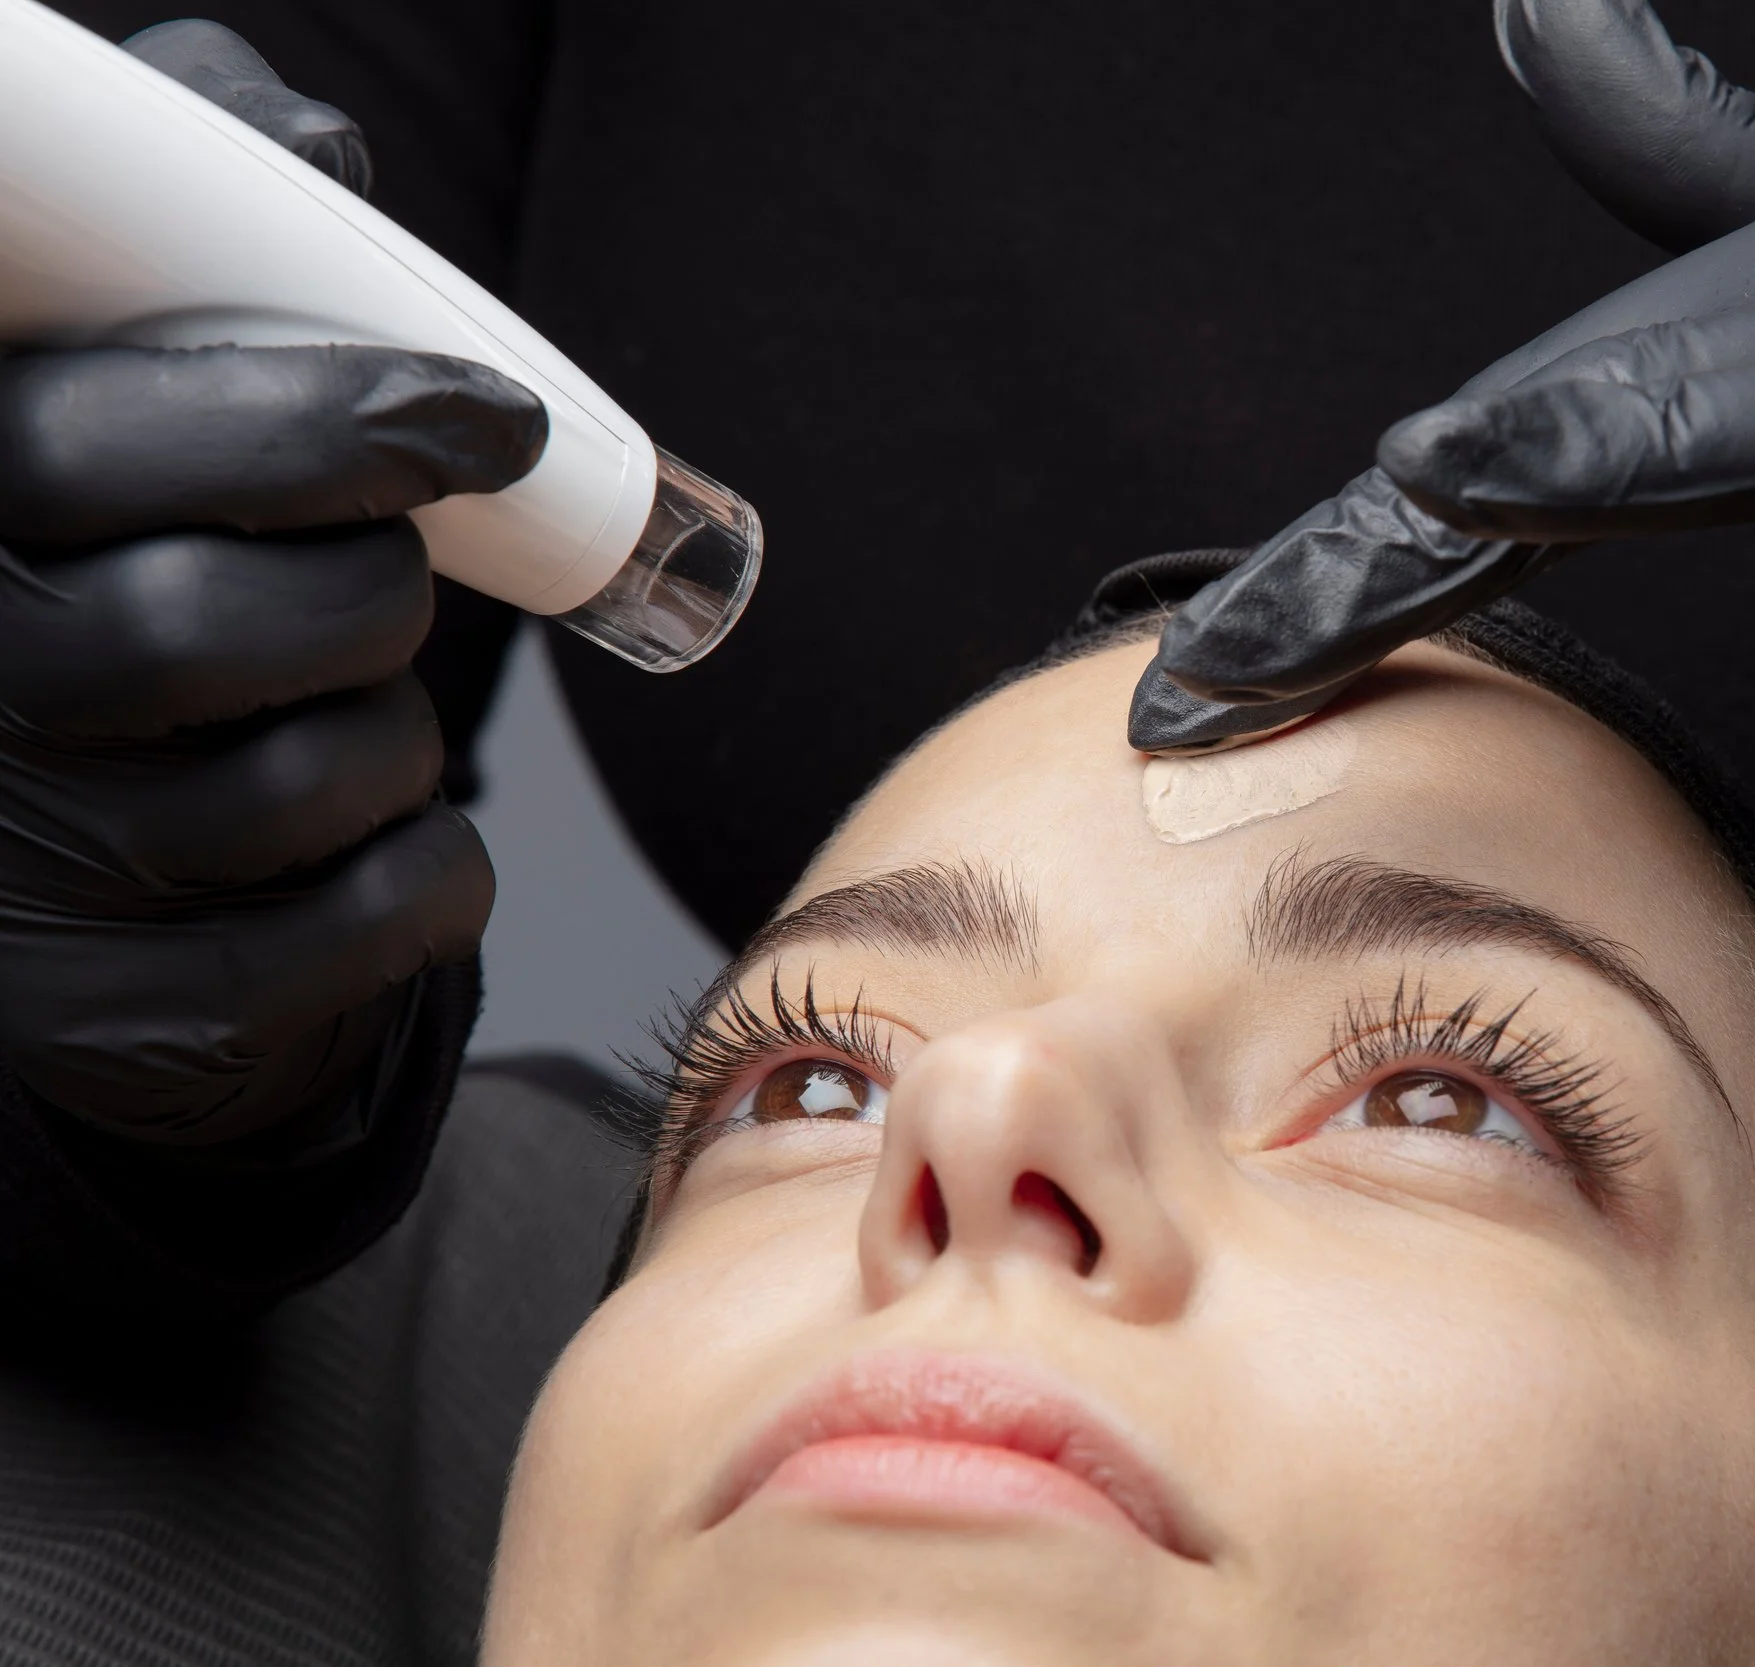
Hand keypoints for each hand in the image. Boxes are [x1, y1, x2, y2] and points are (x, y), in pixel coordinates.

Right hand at [0, 23, 546, 1145]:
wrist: (92, 832)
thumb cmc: (142, 551)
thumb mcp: (126, 353)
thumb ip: (201, 212)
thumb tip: (308, 158)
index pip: (86, 448)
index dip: (309, 419)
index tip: (479, 416)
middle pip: (199, 629)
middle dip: (367, 591)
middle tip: (400, 566)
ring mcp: (16, 876)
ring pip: (303, 786)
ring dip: (398, 734)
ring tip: (353, 702)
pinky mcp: (117, 1014)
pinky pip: (365, 928)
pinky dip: (435, 872)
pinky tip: (393, 831)